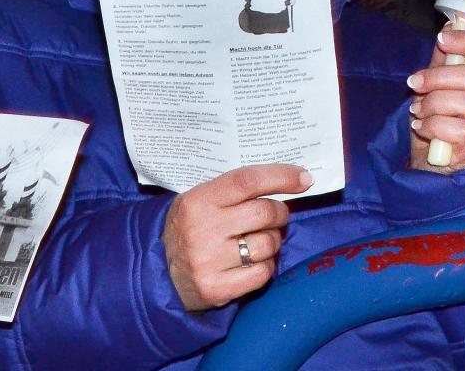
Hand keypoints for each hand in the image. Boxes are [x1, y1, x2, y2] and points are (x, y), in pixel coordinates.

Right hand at [163, 164, 307, 311]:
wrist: (159, 272)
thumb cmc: (189, 228)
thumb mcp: (200, 200)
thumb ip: (234, 192)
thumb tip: (288, 181)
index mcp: (199, 200)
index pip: (247, 181)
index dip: (280, 177)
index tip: (304, 178)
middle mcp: (203, 229)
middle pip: (265, 212)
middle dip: (280, 213)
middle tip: (276, 216)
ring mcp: (209, 260)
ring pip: (268, 244)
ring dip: (273, 241)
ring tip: (260, 241)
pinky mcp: (216, 288)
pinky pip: (262, 273)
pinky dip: (265, 266)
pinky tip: (252, 263)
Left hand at [408, 28, 464, 172]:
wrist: (428, 160)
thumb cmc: (433, 118)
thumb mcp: (433, 84)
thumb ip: (442, 58)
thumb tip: (450, 26)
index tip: (442, 39)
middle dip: (440, 77)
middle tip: (416, 84)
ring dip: (434, 104)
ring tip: (418, 111)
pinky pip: (460, 130)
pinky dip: (433, 126)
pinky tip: (422, 128)